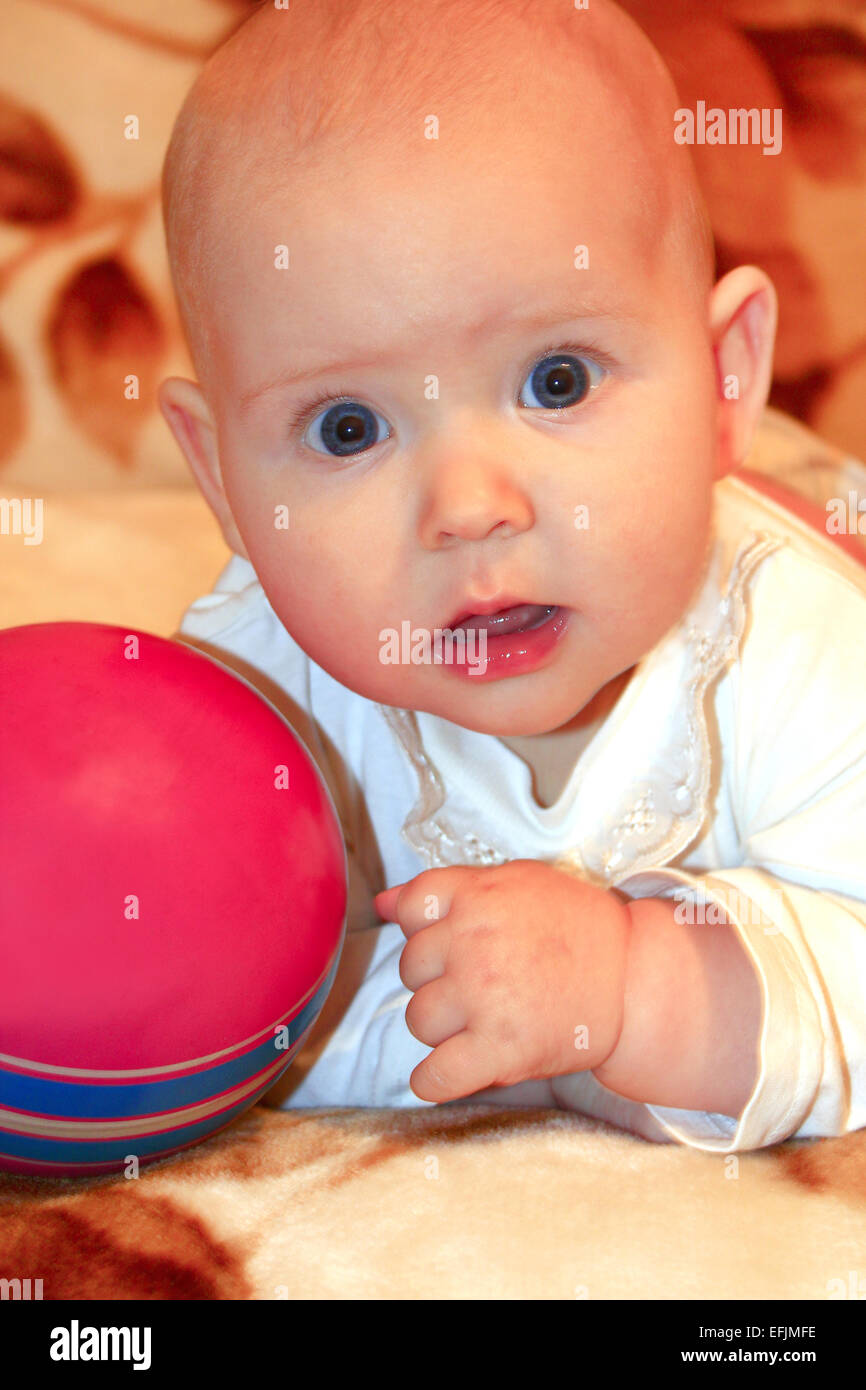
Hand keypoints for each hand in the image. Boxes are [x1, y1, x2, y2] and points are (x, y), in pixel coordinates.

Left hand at [374, 859, 631, 1102]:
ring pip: (418, 1020)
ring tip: (483, 1018)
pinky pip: (435, 1076)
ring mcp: (483, 999)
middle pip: (410, 968)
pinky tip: (452, 1070)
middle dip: (438, 978)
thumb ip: (447, 888)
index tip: (454, 941)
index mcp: (477, 897)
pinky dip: (435, 1081)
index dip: (425, 928)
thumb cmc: (577, 928)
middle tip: (482, 982)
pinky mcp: (499, 1050)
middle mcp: (473, 944)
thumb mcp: (516, 882)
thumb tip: (383, 902)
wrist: (634, 979)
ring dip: (442, 1026)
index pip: (409, 908)